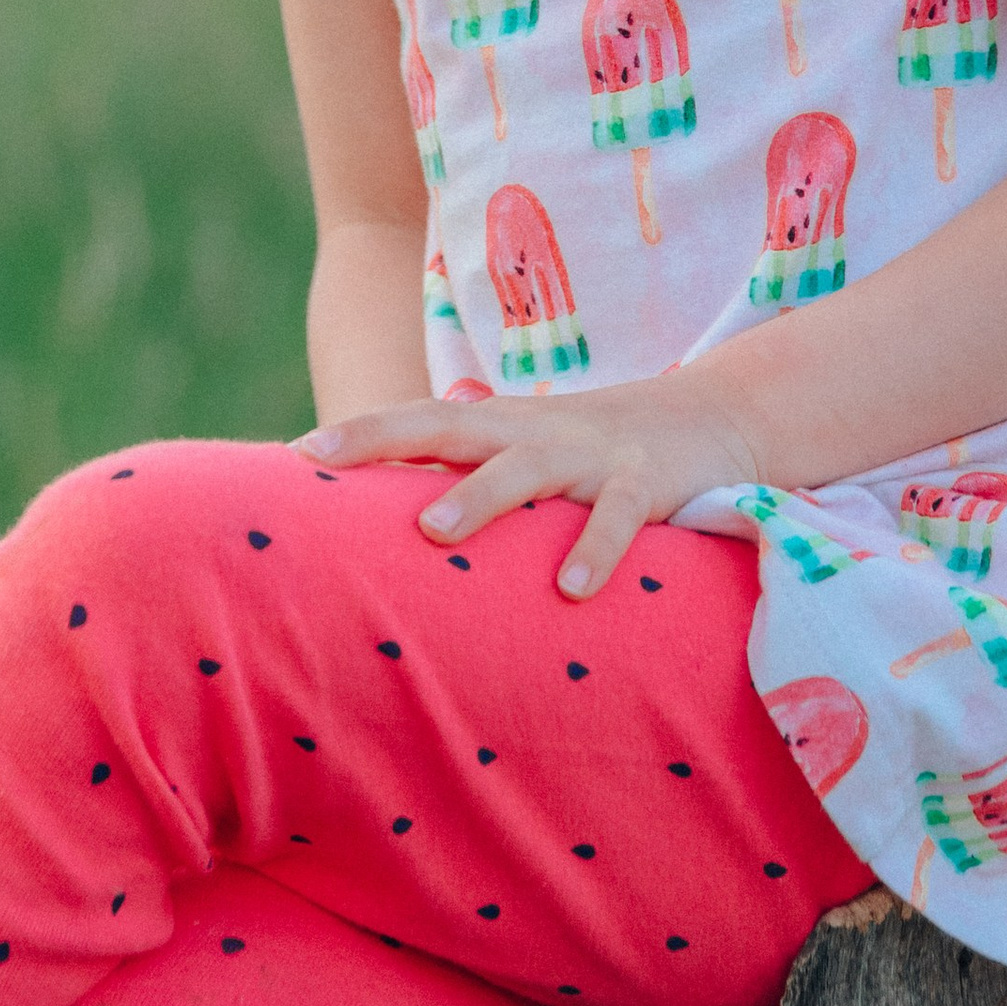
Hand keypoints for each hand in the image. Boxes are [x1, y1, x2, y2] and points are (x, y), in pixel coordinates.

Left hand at [299, 376, 763, 595]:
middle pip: (450, 426)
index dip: (361, 432)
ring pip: (525, 468)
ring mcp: (589, 454)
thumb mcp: (527, 455)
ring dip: (479, 497)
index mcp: (501, 424)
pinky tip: (572, 589)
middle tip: (327, 466)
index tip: (297, 455)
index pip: (419, 419)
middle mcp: (534, 430)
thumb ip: (469, 482)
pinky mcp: (646, 482)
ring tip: (433, 532)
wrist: (709, 416)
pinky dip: (595, 547)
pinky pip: (617, 515)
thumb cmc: (593, 452)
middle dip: (386, 439)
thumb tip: (390, 538)